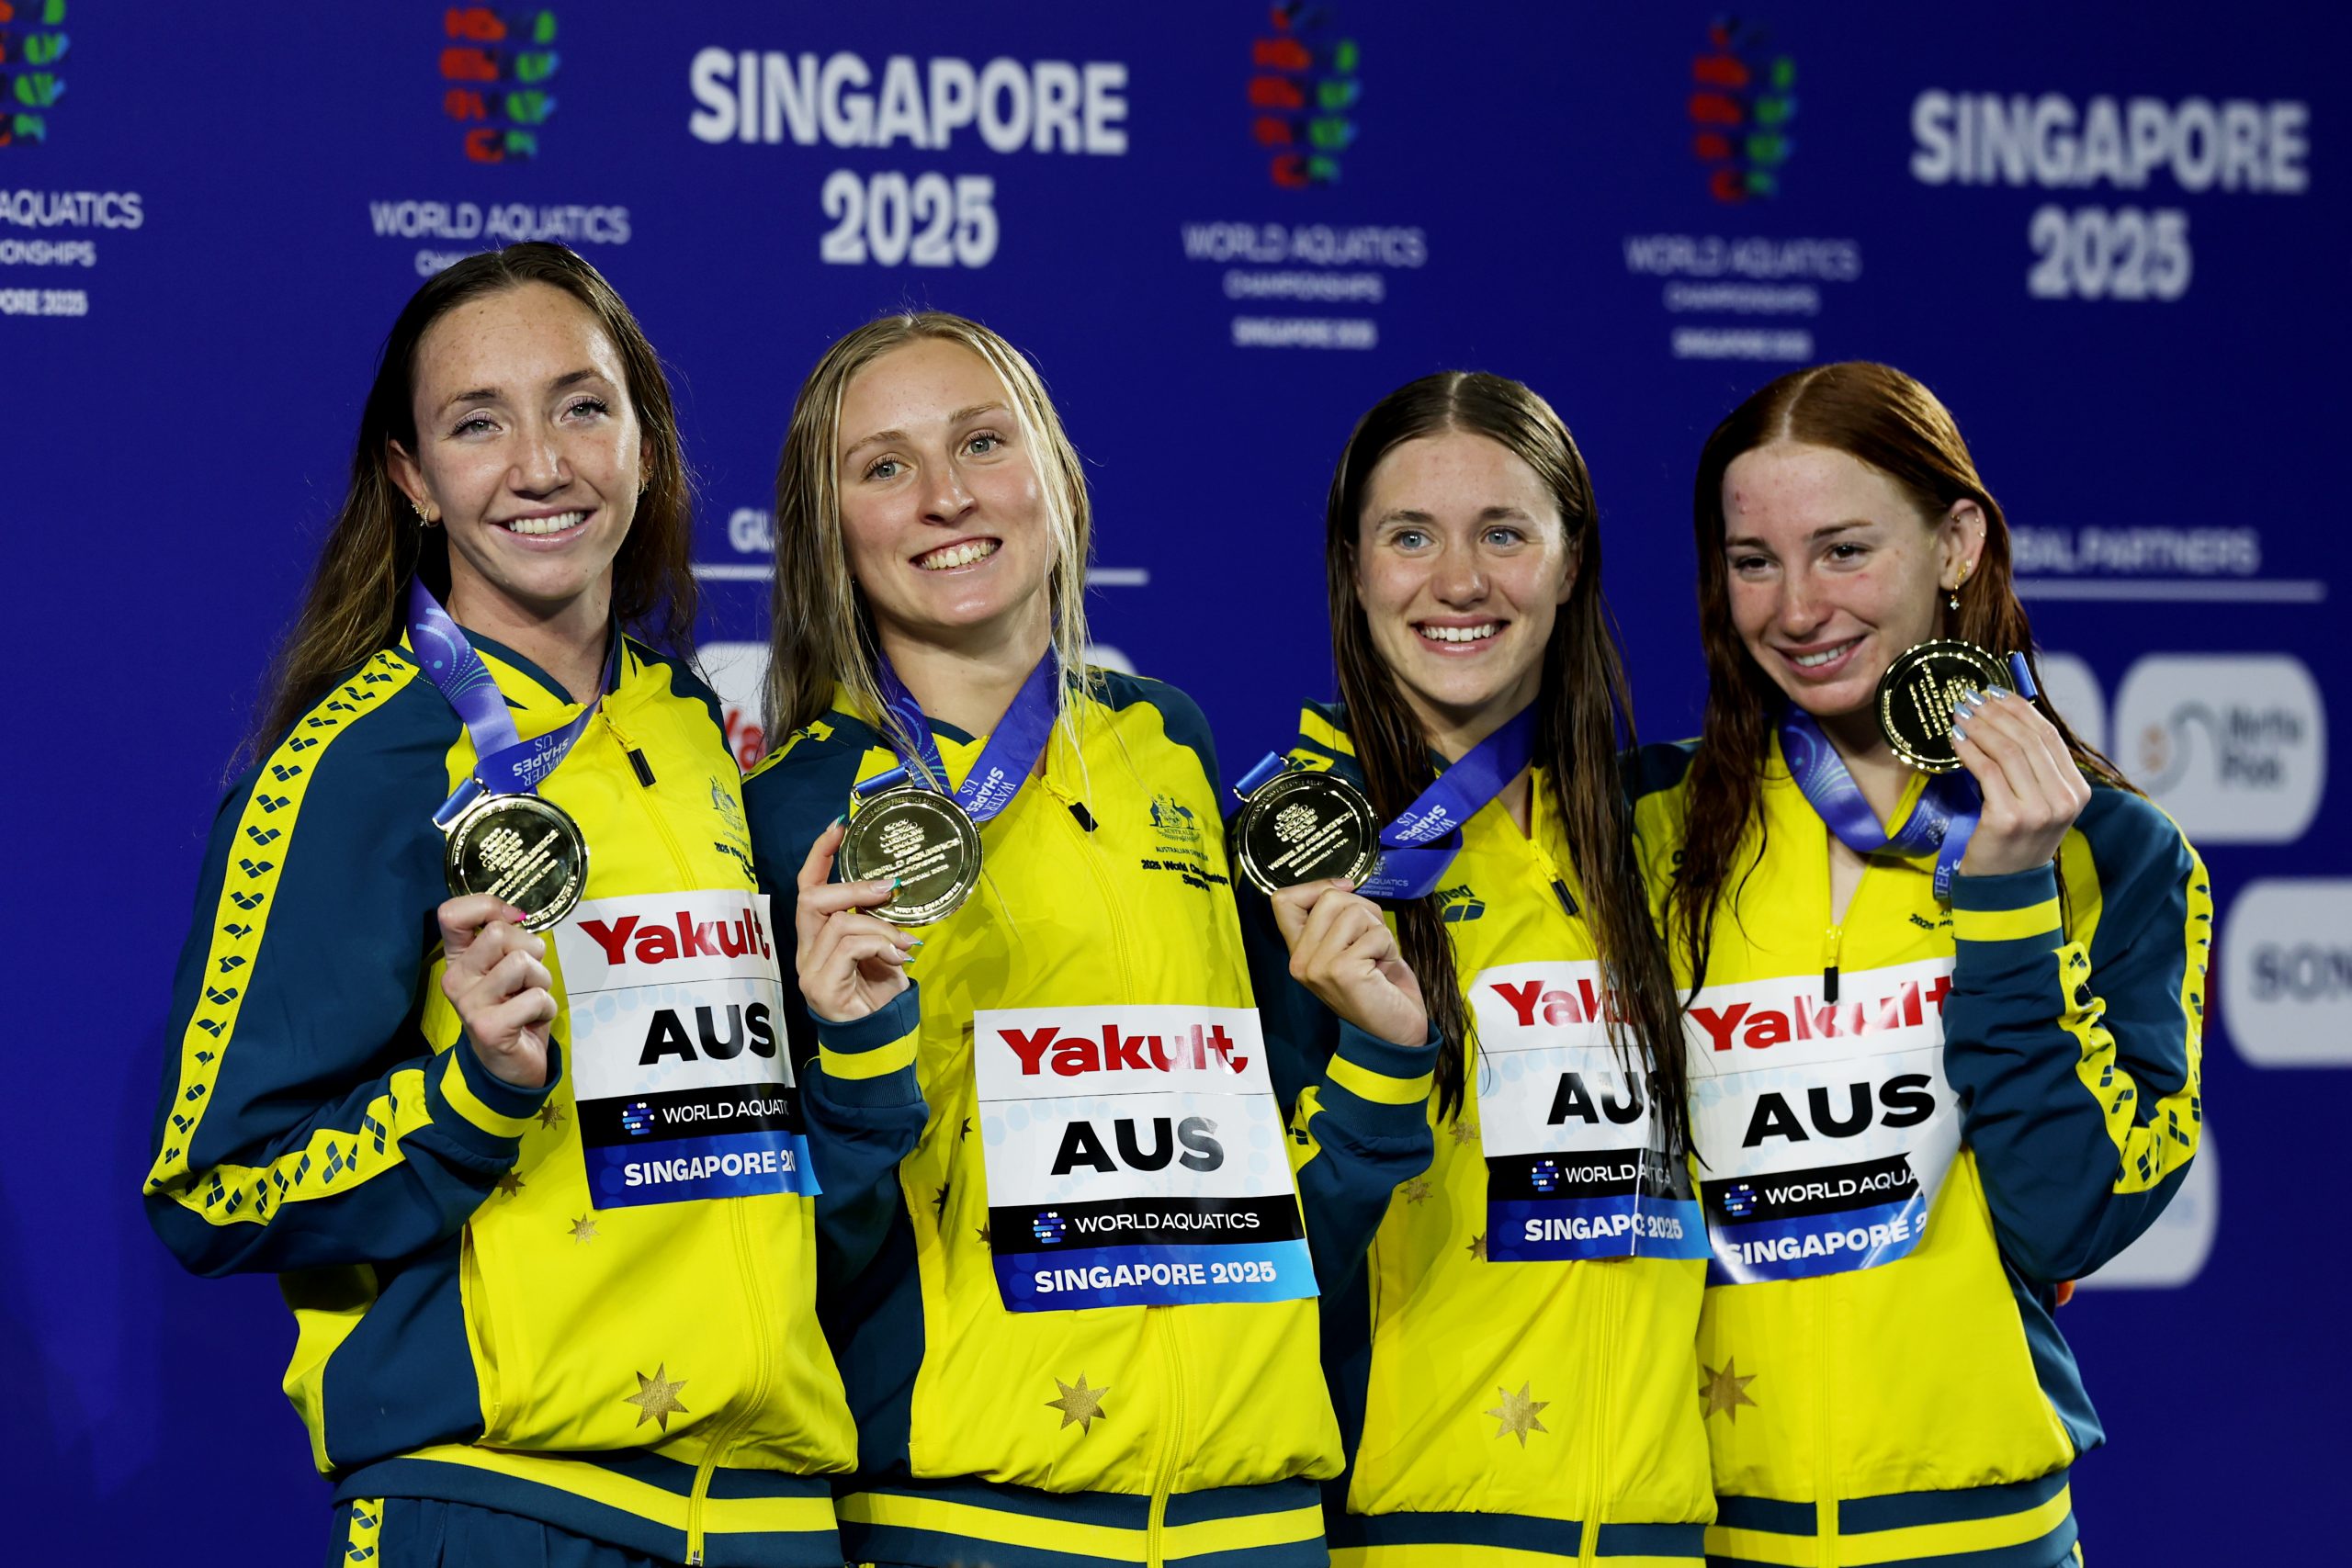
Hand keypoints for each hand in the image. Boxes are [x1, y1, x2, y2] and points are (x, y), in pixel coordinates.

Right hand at [438, 895, 554, 1088]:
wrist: (509, 1065)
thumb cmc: (514, 1007)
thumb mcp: (507, 967)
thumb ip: (506, 938)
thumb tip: (516, 914)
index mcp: (457, 959)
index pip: (451, 913)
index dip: (489, 907)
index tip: (512, 921)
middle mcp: (455, 978)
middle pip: (498, 933)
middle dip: (530, 949)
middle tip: (527, 978)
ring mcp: (469, 1003)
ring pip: (522, 962)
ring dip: (542, 980)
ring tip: (531, 999)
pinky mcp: (488, 1026)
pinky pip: (536, 997)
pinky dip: (547, 1007)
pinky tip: (533, 1020)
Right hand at [795, 818, 914, 1021]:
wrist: (880, 1041)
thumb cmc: (880, 997)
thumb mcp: (882, 950)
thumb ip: (875, 923)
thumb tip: (889, 889)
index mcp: (817, 939)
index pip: (808, 888)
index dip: (819, 855)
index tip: (838, 826)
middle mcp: (806, 951)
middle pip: (812, 898)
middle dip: (854, 887)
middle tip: (890, 888)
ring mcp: (809, 970)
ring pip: (839, 922)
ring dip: (879, 927)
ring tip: (904, 945)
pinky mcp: (821, 986)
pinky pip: (849, 946)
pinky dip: (879, 945)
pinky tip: (897, 959)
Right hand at [1269, 878, 1429, 1048]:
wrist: (1398, 1033)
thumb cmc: (1380, 986)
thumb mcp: (1350, 943)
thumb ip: (1339, 917)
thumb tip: (1343, 885)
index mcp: (1299, 951)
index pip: (1282, 900)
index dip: (1317, 886)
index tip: (1345, 892)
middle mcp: (1300, 960)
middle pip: (1329, 897)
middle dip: (1363, 910)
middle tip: (1372, 941)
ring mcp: (1317, 967)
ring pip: (1354, 911)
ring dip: (1378, 931)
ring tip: (1378, 958)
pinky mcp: (1340, 971)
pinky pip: (1375, 934)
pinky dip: (1388, 947)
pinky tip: (1383, 970)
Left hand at [1951, 688, 2090, 877]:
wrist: (2006, 885)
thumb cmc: (2018, 838)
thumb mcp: (2039, 802)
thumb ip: (2034, 767)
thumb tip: (2008, 715)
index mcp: (2077, 791)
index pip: (2049, 736)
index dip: (2020, 709)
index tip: (1995, 692)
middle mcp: (2063, 799)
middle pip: (2028, 739)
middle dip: (1996, 713)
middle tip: (1971, 698)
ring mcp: (2037, 810)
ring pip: (2007, 751)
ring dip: (1980, 726)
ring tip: (1960, 713)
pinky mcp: (2007, 819)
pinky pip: (1986, 772)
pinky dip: (1969, 749)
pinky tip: (1956, 738)